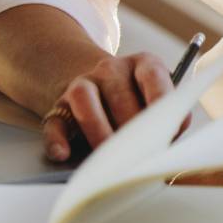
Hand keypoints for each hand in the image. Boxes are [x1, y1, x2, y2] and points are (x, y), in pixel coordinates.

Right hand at [40, 52, 174, 162]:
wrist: (100, 89)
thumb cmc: (140, 102)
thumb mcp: (157, 102)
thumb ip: (167, 117)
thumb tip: (167, 140)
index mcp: (143, 64)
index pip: (152, 75)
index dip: (160, 100)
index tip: (166, 124)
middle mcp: (112, 69)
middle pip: (119, 94)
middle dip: (130, 128)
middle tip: (139, 154)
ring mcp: (83, 84)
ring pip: (85, 101)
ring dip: (97, 131)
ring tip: (108, 158)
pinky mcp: (60, 107)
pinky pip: (55, 122)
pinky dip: (56, 140)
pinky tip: (63, 154)